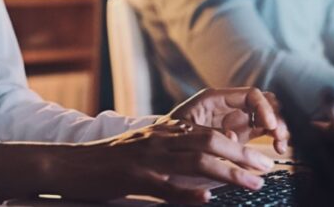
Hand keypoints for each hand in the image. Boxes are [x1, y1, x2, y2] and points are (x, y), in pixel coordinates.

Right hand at [0, 118, 275, 203]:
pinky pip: (166, 185)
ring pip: (195, 161)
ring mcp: (146, 158)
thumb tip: (201, 171)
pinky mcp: (133, 178)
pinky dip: (188, 193)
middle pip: (210, 142)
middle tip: (266, 169)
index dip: (238, 145)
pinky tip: (207, 200)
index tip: (260, 158)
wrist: (68, 164)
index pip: (208, 132)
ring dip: (228, 173)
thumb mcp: (141, 151)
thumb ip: (169, 154)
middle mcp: (159, 140)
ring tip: (252, 185)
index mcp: (162, 133)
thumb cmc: (105, 163)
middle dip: (242, 156)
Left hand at [164, 87, 289, 153]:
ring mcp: (237, 119)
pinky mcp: (242, 134)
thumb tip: (232, 138)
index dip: (264, 108)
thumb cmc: (170, 138)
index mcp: (215, 99)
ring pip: (267, 116)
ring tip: (280, 145)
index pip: (250, 95)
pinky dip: (275, 136)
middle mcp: (230, 106)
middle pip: (263, 103)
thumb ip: (210, 133)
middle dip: (276, 117)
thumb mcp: (185, 133)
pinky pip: (265, 130)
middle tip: (279, 137)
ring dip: (279, 128)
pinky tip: (277, 148)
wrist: (161, 152)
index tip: (270, 126)